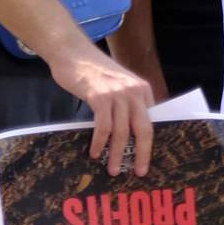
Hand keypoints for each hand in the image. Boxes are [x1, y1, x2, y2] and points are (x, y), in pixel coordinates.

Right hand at [48, 40, 152, 175]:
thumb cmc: (93, 72)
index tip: (146, 160)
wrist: (72, 52)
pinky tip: (95, 153)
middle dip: (142, 154)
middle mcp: (135, 93)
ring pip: (123, 131)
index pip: (151, 122)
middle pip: (144, 129)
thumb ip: (127, 103)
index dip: (149, 144)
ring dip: (117, 153)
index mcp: (143, 91)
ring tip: (113, 169)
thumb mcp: (118, 85)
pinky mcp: (100, 97)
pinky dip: (100, 142)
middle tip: (139, 172)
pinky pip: (104, 126)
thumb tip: (131, 130)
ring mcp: (118, 95)